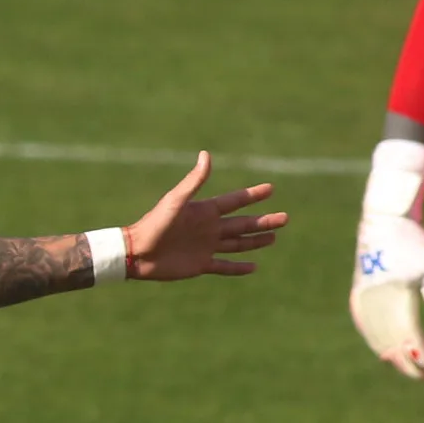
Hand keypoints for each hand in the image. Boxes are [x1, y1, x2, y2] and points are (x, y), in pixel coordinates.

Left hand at [123, 152, 286, 280]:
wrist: (137, 253)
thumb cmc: (154, 224)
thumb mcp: (176, 200)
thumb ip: (194, 181)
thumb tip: (206, 154)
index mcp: (204, 211)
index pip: (235, 201)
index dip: (253, 195)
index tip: (271, 189)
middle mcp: (208, 228)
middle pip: (243, 224)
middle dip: (264, 221)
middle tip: (285, 218)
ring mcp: (206, 247)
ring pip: (237, 243)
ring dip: (255, 241)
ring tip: (274, 238)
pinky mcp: (201, 264)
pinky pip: (224, 266)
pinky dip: (239, 267)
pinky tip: (254, 266)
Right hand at [349, 139, 423, 378]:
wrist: (384, 221)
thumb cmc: (415, 244)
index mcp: (396, 302)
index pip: (411, 343)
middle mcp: (375, 307)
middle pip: (391, 349)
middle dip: (409, 364)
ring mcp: (363, 304)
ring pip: (377, 342)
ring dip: (394, 357)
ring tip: (410, 365)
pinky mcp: (358, 298)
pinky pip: (367, 331)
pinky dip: (379, 344)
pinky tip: (388, 350)